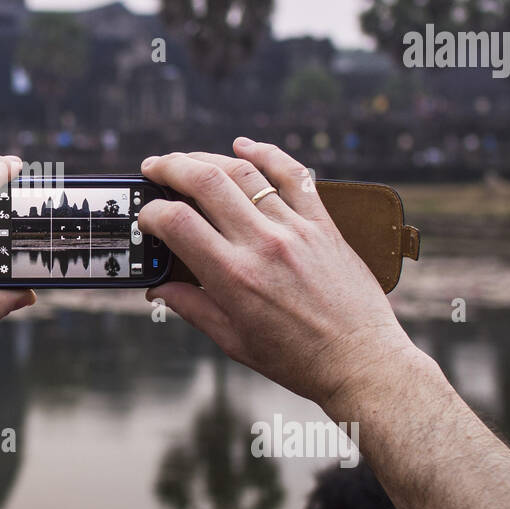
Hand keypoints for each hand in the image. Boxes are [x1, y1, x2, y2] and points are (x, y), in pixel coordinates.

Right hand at [138, 139, 418, 410]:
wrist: (362, 362)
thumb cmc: (297, 359)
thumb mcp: (234, 341)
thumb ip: (192, 308)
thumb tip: (159, 289)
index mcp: (233, 277)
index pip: (177, 223)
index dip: (151, 213)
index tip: (147, 217)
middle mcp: (263, 244)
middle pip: (205, 182)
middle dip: (170, 168)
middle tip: (153, 168)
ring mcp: (295, 229)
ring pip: (244, 172)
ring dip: (208, 158)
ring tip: (188, 160)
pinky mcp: (322, 224)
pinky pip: (293, 175)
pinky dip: (266, 153)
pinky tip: (244, 146)